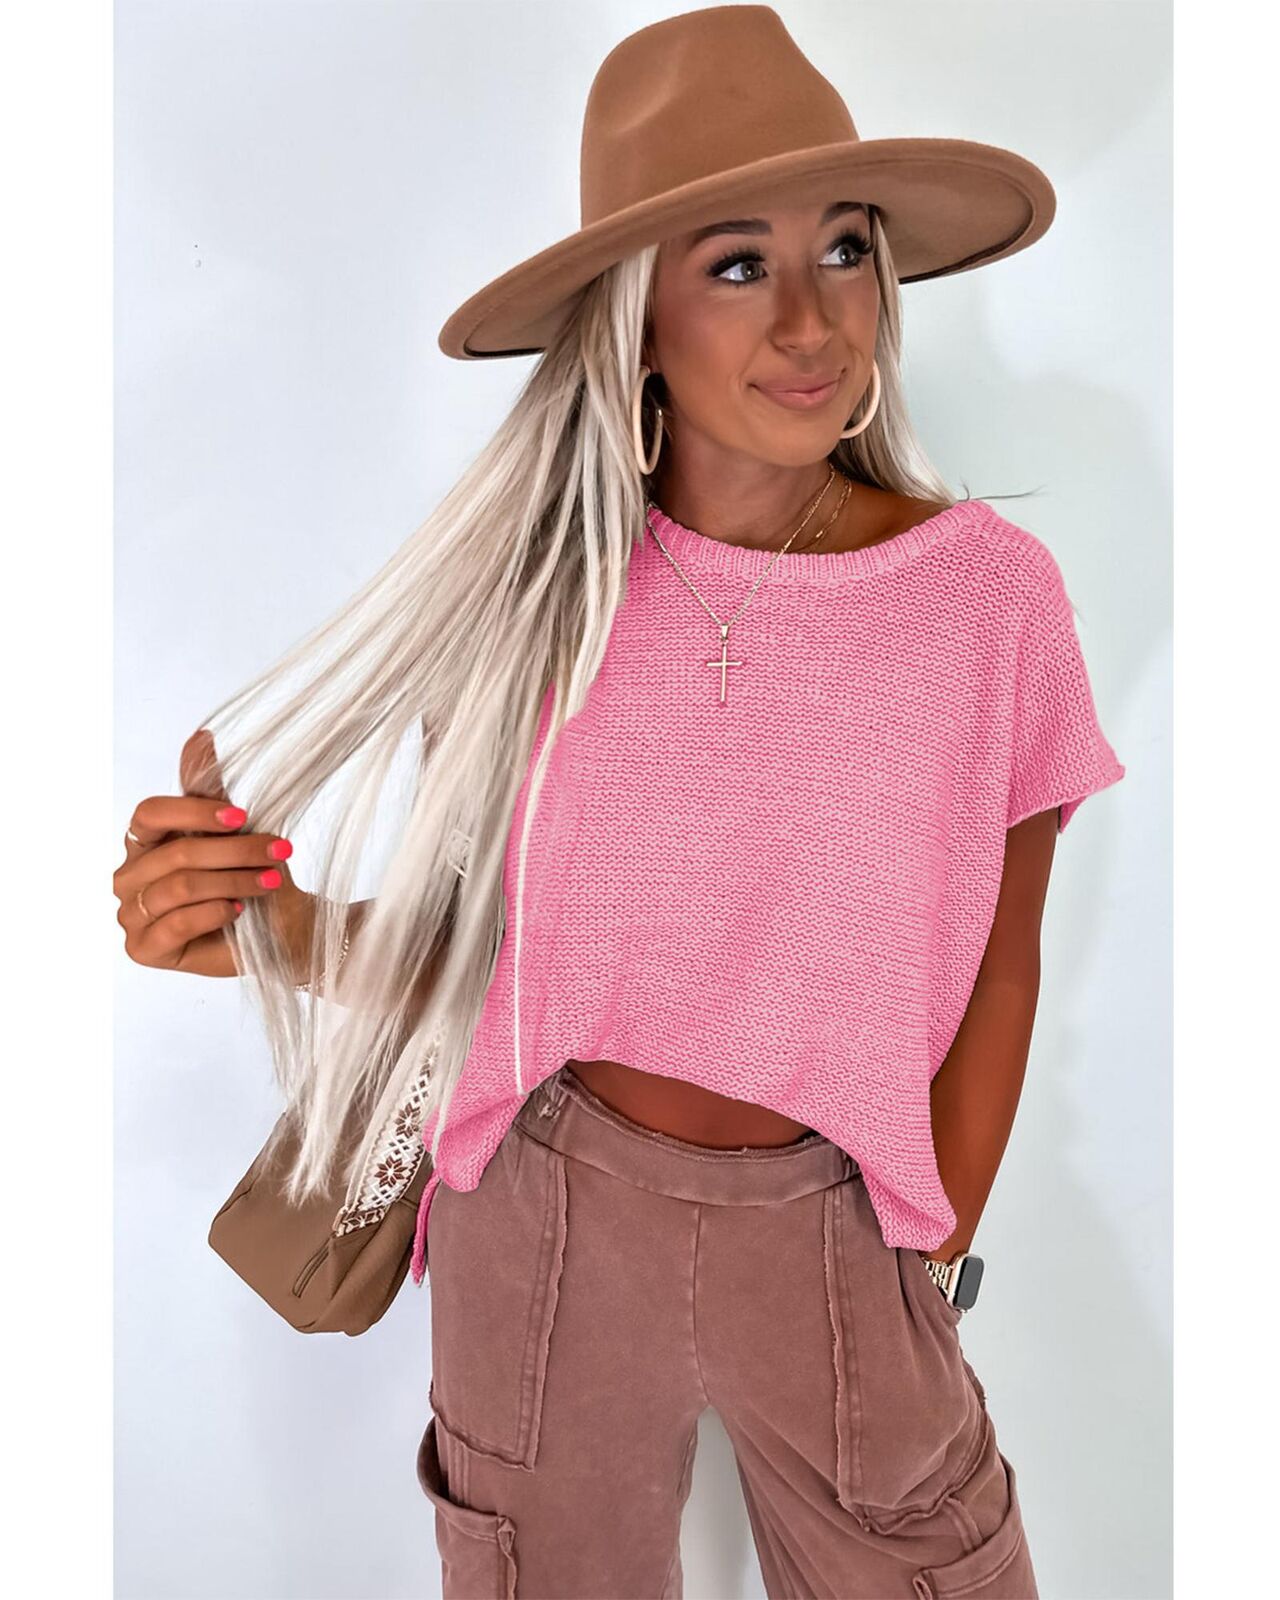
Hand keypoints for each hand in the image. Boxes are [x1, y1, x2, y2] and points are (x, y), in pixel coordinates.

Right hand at [113, 728, 310, 977]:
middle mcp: (129, 877)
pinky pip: (176, 923)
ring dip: (233, 882)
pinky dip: (215, 912)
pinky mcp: (144, 949)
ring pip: (178, 887)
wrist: (281, 927)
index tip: (244, 816)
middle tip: (280, 851)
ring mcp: (132, 915)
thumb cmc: (253, 875)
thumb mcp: (235, 828)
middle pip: (174, 853)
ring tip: (270, 881)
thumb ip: (208, 786)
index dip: (194, 812)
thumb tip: (201, 735)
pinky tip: (239, 910)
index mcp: (143, 841)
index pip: (148, 814)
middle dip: (234, 852)